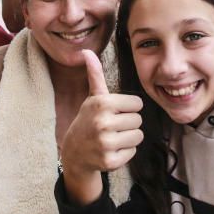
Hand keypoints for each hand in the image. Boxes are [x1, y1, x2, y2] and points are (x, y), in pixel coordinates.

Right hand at [60, 51, 143, 205]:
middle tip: (112, 126)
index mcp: (102, 103)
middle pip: (139, 120)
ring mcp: (106, 144)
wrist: (75, 153)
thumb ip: (95, 75)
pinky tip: (111, 150)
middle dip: (128, 123)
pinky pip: (133, 152)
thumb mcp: (92, 98)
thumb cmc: (88, 120)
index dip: (128, 108)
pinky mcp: (110, 161)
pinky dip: (125, 152)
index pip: (137, 103)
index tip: (114, 112)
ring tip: (112, 137)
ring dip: (128, 137)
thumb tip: (86, 52)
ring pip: (138, 136)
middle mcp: (103, 123)